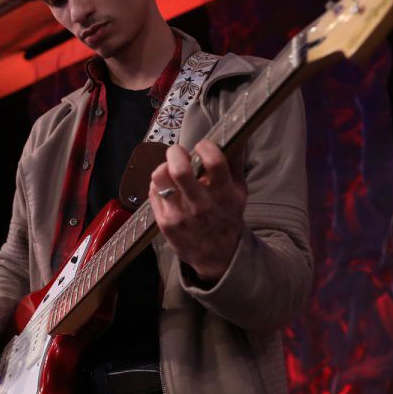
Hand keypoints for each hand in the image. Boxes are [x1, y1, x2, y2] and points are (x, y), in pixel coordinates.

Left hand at [149, 141, 246, 282]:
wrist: (218, 257)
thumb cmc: (227, 218)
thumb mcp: (239, 193)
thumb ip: (236, 164)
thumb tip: (236, 136)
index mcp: (224, 196)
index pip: (214, 162)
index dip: (205, 147)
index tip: (202, 146)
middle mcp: (202, 206)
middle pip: (180, 170)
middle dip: (176, 152)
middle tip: (178, 152)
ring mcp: (180, 216)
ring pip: (160, 178)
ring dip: (164, 166)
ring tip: (170, 169)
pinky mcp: (165, 223)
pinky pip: (153, 191)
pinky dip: (159, 183)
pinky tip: (168, 186)